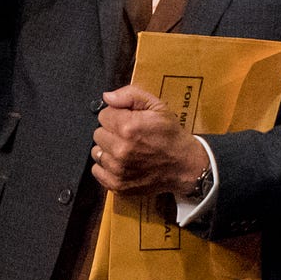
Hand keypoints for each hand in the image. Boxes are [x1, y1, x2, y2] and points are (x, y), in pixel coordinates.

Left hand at [91, 85, 207, 196]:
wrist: (184, 165)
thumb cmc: (170, 136)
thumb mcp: (157, 106)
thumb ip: (130, 95)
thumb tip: (107, 97)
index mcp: (128, 127)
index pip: (103, 115)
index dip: (116, 116)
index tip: (127, 120)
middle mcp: (121, 149)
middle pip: (98, 134)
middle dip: (111, 132)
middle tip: (128, 136)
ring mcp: (118, 169)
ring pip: (97, 152)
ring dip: (108, 150)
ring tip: (126, 150)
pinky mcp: (117, 184)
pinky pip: (97, 170)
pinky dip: (106, 167)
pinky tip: (121, 163)